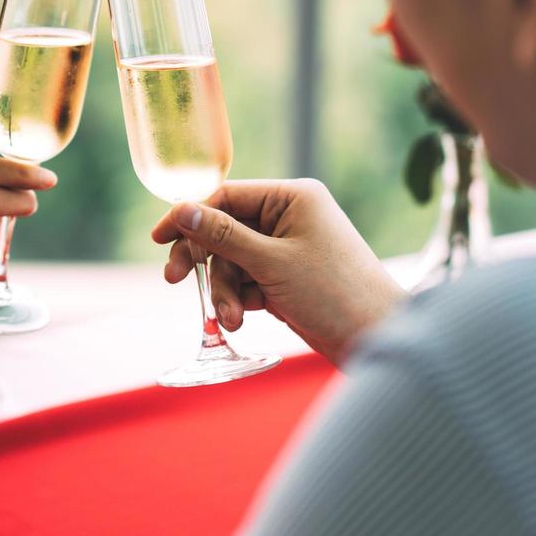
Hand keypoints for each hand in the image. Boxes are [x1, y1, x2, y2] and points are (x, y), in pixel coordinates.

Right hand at [151, 179, 404, 364]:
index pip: (226, 196)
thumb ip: (223, 236)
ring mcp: (290, 248)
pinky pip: (249, 280)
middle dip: (208, 263)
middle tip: (177, 282)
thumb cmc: (333, 294)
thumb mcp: (270, 263)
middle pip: (226, 231)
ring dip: (225, 291)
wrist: (377, 338)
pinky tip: (246, 318)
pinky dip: (241, 299)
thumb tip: (181, 209)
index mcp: (293, 197)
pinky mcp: (289, 277)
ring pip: (235, 262)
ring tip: (233, 320)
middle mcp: (291, 217)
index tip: (158, 240)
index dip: (190, 217)